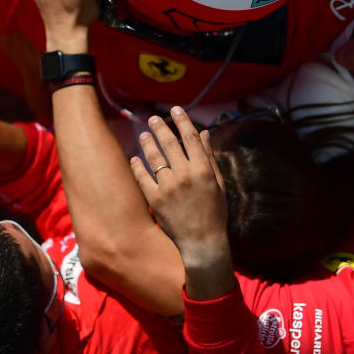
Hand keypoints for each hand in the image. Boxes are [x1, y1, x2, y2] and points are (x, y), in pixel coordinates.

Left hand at [130, 106, 234, 298]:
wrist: (202, 243)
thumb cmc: (214, 213)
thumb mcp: (218, 183)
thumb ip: (209, 157)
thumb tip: (204, 134)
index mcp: (203, 170)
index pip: (190, 137)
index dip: (182, 120)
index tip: (175, 110)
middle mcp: (185, 175)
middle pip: (169, 144)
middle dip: (160, 127)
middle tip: (153, 118)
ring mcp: (168, 187)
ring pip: (154, 158)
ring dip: (147, 143)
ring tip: (144, 134)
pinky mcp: (155, 200)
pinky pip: (142, 178)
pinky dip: (137, 166)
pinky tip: (135, 158)